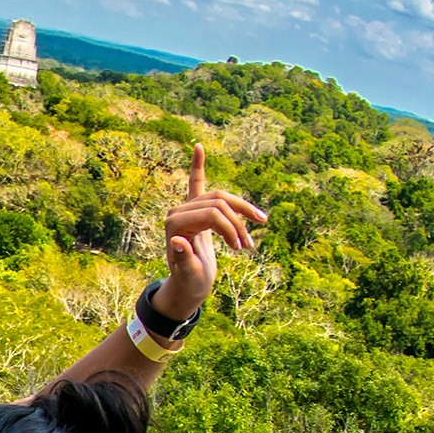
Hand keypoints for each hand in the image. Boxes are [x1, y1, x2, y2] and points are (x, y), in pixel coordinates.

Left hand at [159, 143, 266, 322]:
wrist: (187, 285)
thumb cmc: (189, 282)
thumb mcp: (190, 275)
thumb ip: (184, 259)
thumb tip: (178, 240)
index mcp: (175, 223)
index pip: (213, 214)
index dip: (231, 229)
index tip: (242, 249)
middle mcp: (178, 211)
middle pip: (219, 203)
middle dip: (239, 222)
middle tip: (249, 247)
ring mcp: (186, 209)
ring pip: (222, 198)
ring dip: (241, 211)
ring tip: (258, 226)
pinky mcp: (194, 209)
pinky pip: (197, 183)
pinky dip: (198, 165)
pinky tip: (198, 147)